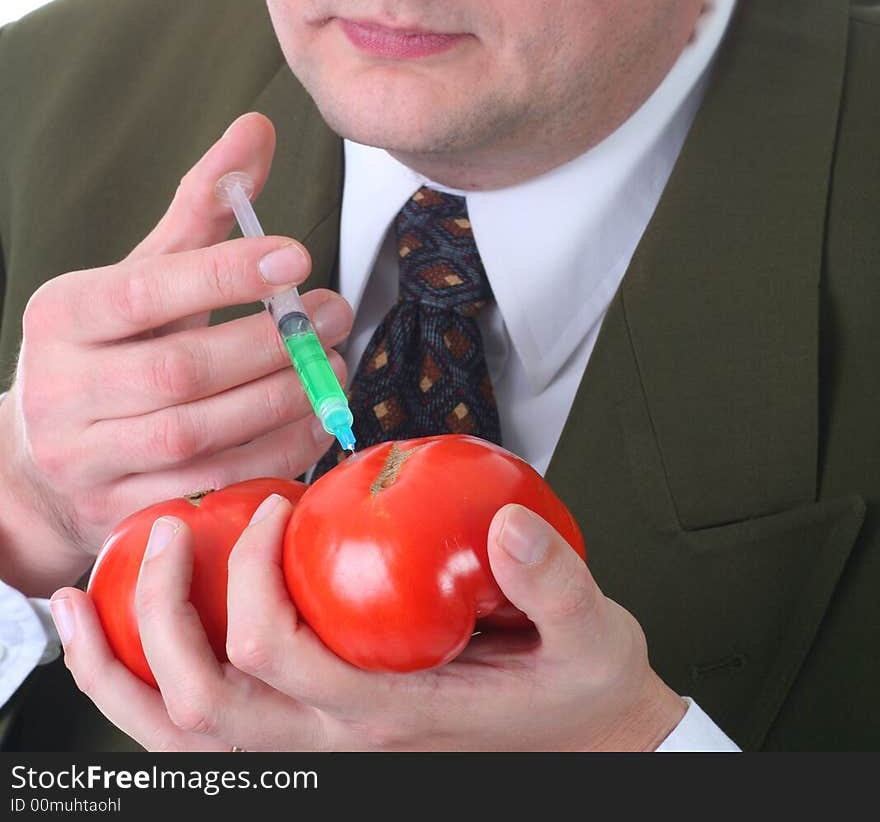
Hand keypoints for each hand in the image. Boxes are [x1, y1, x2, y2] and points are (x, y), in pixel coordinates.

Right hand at [0, 113, 351, 595]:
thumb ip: (204, 205)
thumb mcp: (145, 270)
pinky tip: (316, 418)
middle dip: (271, 342)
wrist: (48, 456)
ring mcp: (87, 461)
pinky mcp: (120, 514)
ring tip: (335, 363)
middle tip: (335, 311)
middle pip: (179, 370)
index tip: (298, 254)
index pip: (144, 291)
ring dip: (283, 397)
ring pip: (198, 434)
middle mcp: (61, 390)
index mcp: (61, 314)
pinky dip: (274, 452)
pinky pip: (210, 485)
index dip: (223, 274)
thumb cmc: (113, 344)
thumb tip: (259, 128)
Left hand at [50, 494, 686, 751]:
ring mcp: (313, 751)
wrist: (588, 741)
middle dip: (157, 620)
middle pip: (201, 713)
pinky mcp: (306, 735)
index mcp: (390, 717)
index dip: (254, 582)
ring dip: (116, 671)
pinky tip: (120, 631)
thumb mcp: (593, 633)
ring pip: (180, 739)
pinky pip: (201, 730)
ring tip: (75, 602)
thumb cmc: (578, 688)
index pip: (282, 661)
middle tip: (161, 531)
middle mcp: (335, 747)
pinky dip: (141, 687)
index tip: (271, 505)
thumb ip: (555, 582)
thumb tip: (507, 527)